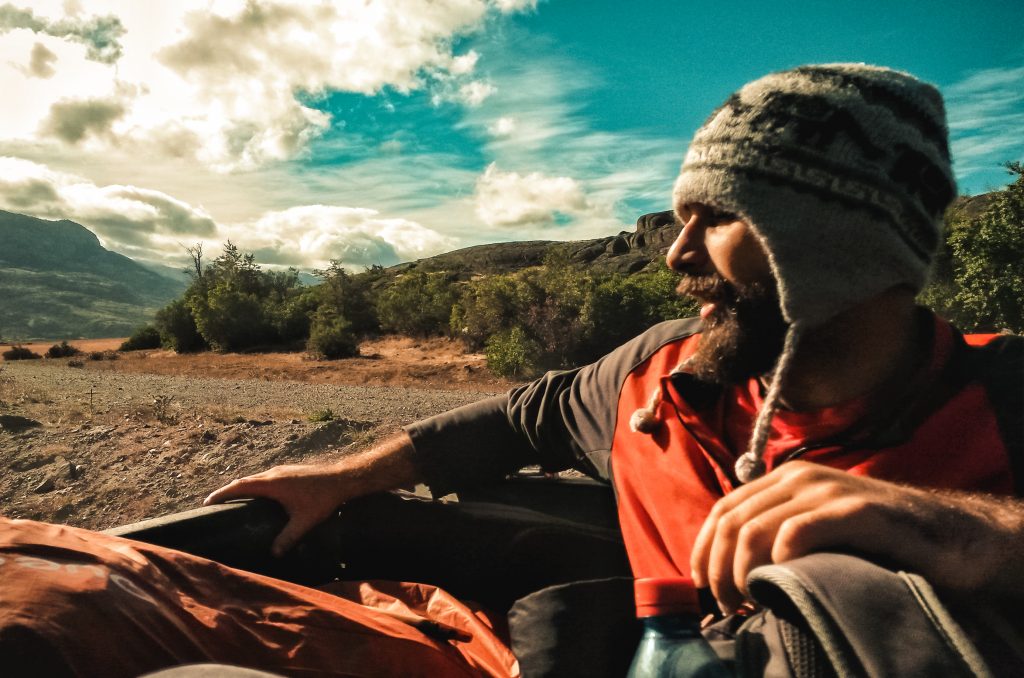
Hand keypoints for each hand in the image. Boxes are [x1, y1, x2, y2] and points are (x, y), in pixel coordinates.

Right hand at [204, 432, 420, 556]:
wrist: (342, 478)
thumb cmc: (323, 498)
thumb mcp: (304, 521)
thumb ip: (287, 538)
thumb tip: (273, 554)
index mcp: (271, 484)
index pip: (239, 487)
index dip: (222, 494)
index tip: (207, 502)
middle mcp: (273, 474)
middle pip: (244, 481)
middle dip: (228, 492)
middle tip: (215, 504)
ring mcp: (281, 470)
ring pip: (255, 478)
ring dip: (242, 488)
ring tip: (233, 502)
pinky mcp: (289, 471)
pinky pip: (265, 478)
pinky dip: (255, 486)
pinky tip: (259, 497)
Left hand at [689, 461, 1022, 612]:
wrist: (949, 534)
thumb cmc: (879, 538)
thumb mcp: (819, 526)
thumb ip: (779, 531)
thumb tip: (729, 567)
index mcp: (786, 479)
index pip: (723, 509)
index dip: (704, 549)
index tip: (703, 586)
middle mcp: (801, 477)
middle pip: (732, 522)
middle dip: (720, 569)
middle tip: (729, 605)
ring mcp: (828, 491)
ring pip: (754, 529)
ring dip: (742, 573)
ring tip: (751, 602)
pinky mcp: (856, 511)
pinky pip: (798, 531)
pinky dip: (780, 559)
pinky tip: (785, 582)